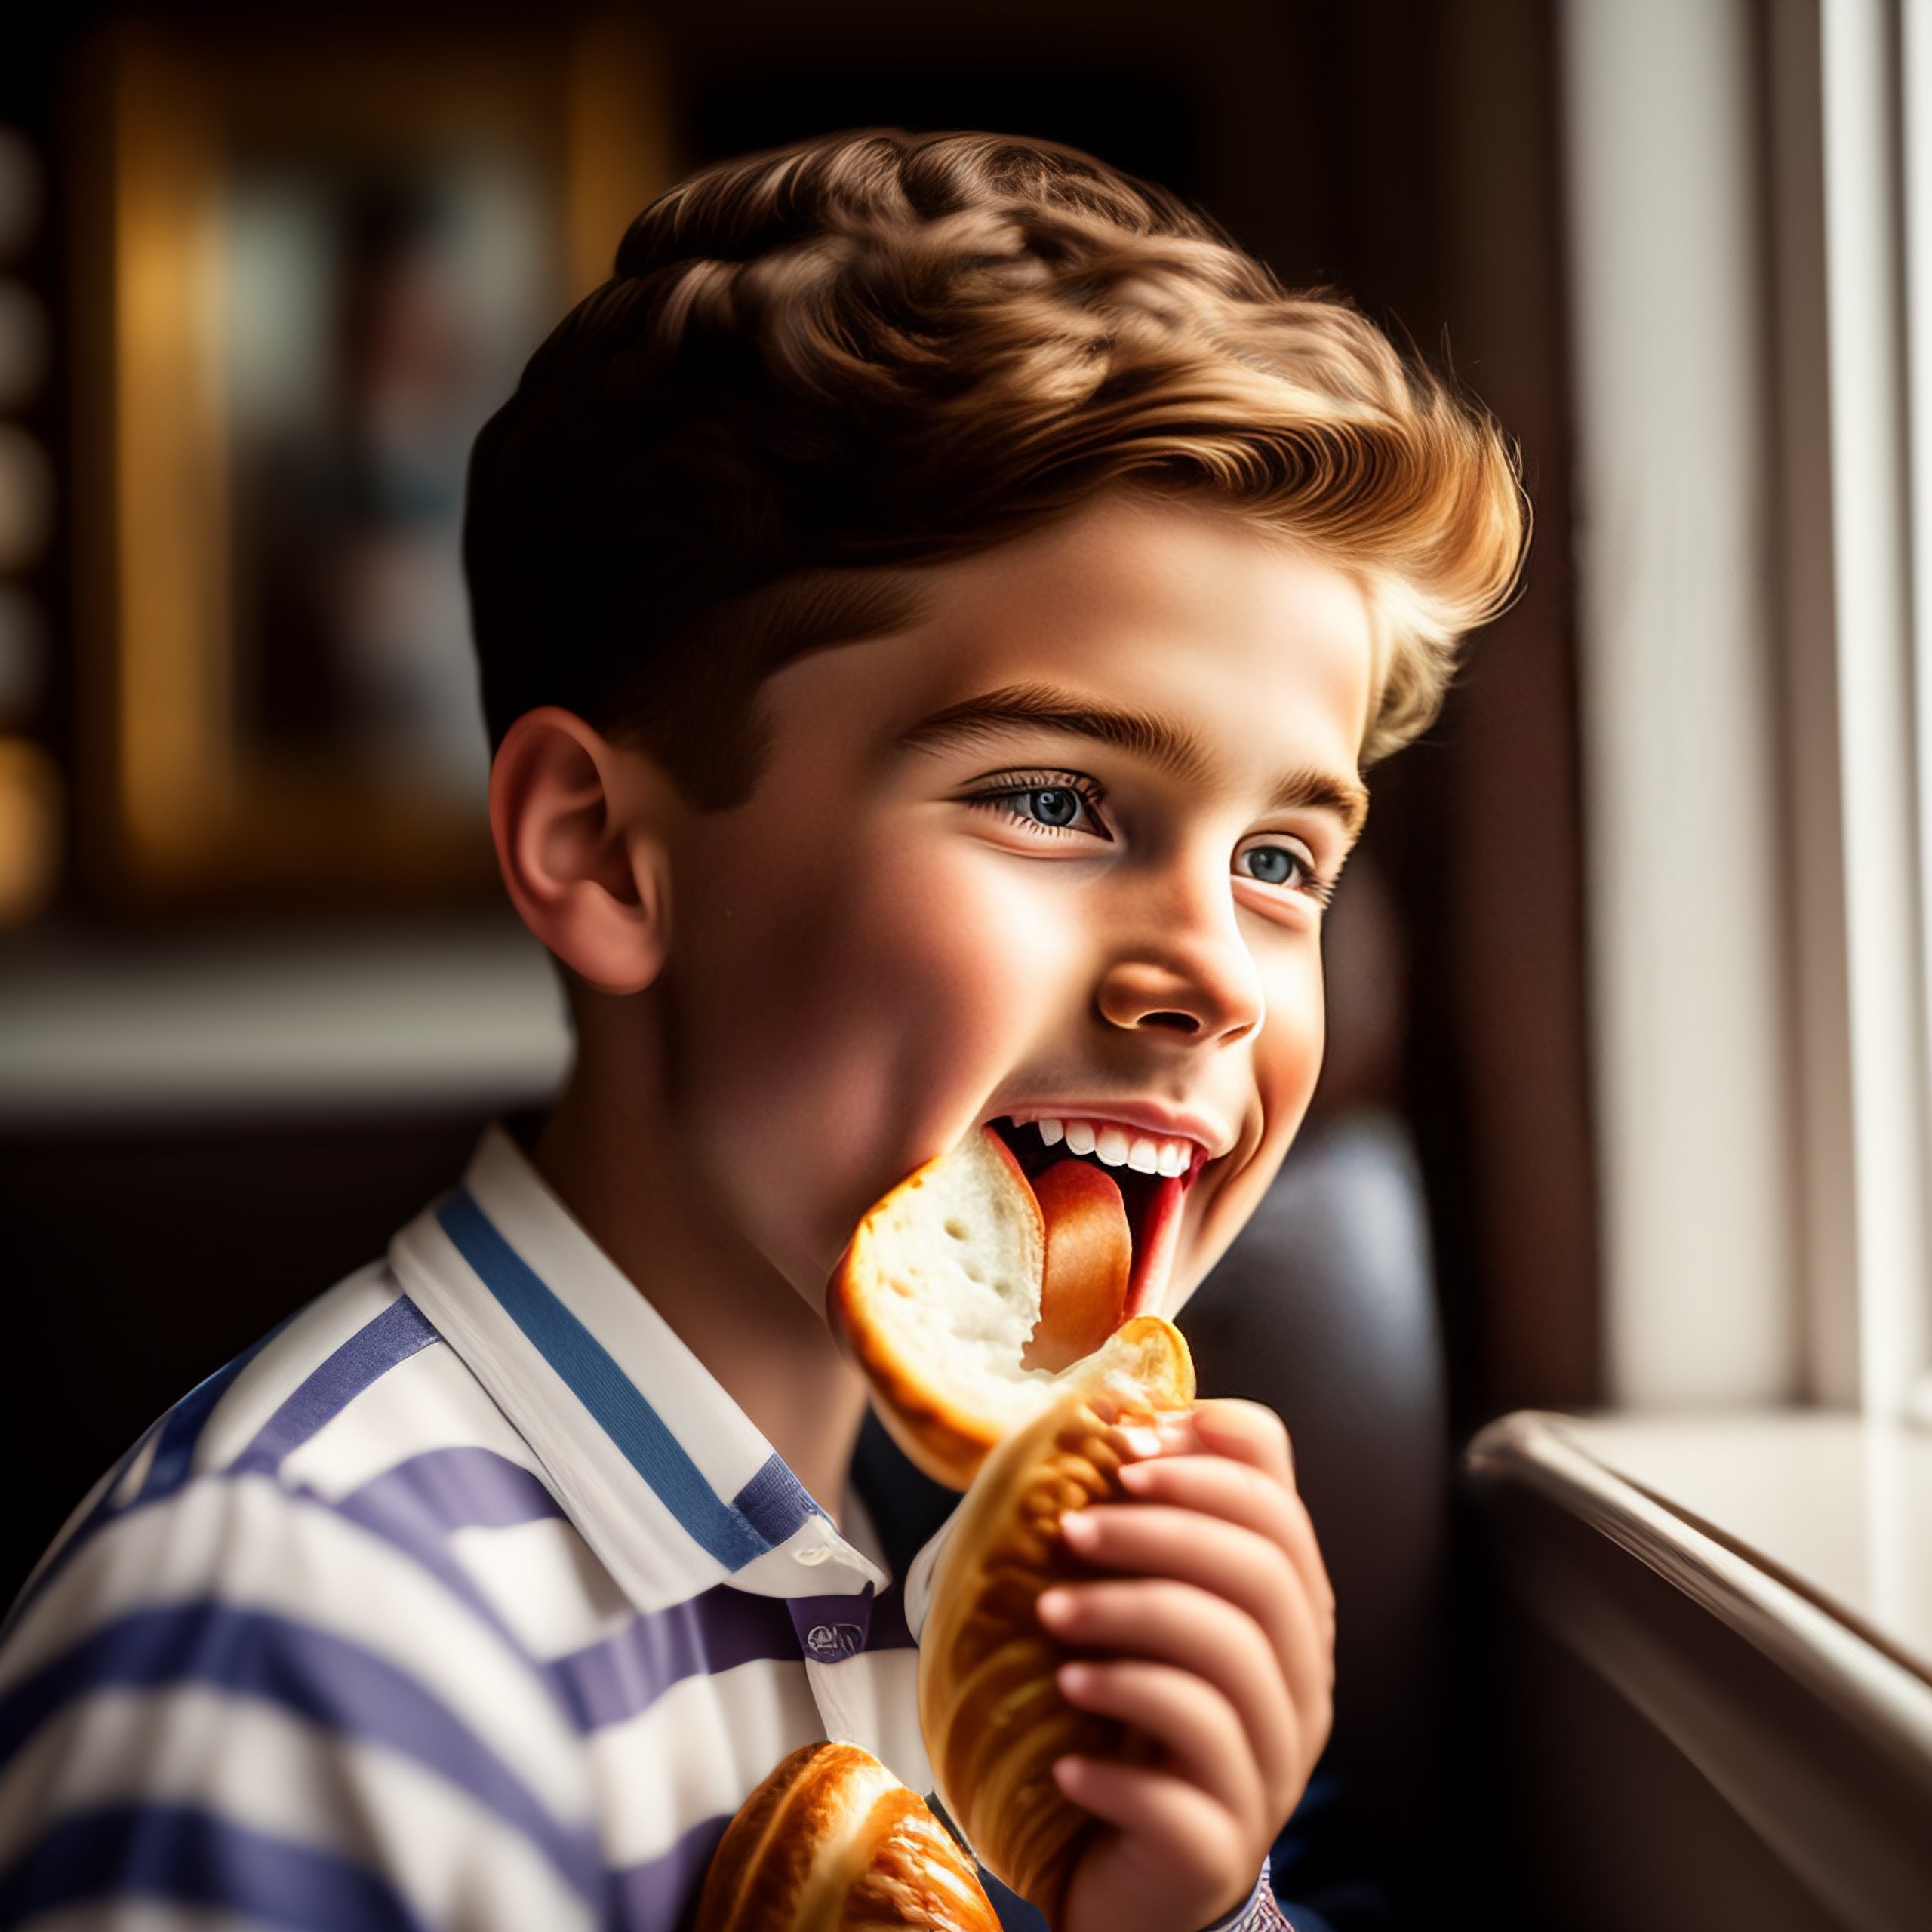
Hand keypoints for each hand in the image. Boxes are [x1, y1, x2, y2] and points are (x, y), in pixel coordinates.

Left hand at [1036, 1399, 1334, 1931]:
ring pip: (1229, 1665)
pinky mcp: (1224, 1844)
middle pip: (1264, 1574)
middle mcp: (1300, 1683)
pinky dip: (1115, 1762)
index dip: (1208, 1463)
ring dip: (1127, 1623)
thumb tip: (1108, 1415)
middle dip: (1159, 1532)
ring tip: (1049, 1619)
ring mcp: (1273, 1768)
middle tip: (1070, 1530)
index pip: (1280, 1505)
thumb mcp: (1137, 1610)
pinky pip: (1184, 1787)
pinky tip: (1063, 1755)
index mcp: (1285, 1612)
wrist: (1129, 1874)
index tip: (1125, 1451)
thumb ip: (1142, 1522)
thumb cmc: (1127, 1719)